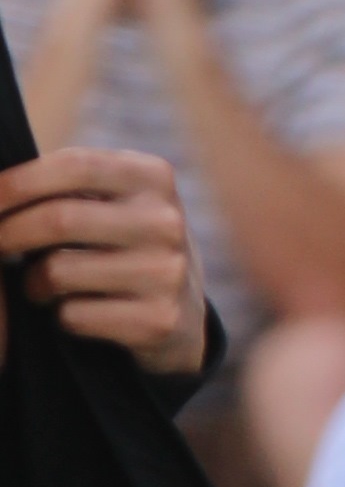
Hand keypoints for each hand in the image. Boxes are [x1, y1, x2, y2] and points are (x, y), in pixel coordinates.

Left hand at [0, 148, 205, 374]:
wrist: (185, 312)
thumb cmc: (125, 244)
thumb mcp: (116, 201)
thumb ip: (69, 187)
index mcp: (152, 177)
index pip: (73, 166)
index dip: (17, 182)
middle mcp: (166, 221)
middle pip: (59, 219)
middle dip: (7, 233)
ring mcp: (166, 272)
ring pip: (58, 271)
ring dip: (32, 282)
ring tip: (39, 284)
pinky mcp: (157, 320)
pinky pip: (73, 315)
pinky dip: (59, 316)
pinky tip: (73, 311)